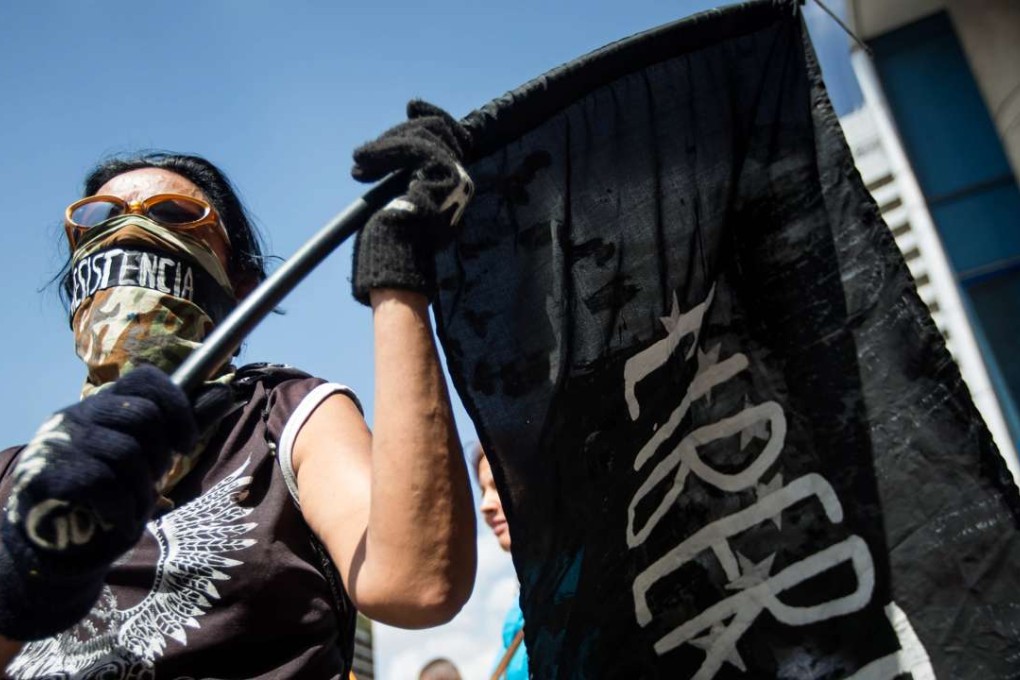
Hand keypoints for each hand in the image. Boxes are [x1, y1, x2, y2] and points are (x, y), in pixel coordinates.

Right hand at [0, 365, 197, 639]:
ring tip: (136, 502)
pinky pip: (102, 483)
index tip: (186, 442)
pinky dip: (123, 508)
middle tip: (154, 479)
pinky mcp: (46, 476)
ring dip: (143, 488)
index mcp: (104, 404)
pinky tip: (124, 522)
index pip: (147, 380)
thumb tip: (226, 393)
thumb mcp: (153, 455)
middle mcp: (77, 416)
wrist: (63, 545)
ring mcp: (57, 444)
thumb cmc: (114, 492)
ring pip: (125, 452)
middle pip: (142, 416)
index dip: (178, 406)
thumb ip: (186, 424)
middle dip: (161, 455)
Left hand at [350, 100, 473, 304]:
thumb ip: (403, 174)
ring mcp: (455, 178)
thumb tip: (387, 151)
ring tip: (361, 160)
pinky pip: (416, 148)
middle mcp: (461, 180)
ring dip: (388, 143)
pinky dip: (386, 150)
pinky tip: (363, 161)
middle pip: (438, 130)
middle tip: (367, 154)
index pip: (452, 136)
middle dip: (399, 133)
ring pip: (426, 135)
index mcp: (453, 184)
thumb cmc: (391, 241)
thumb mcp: (397, 198)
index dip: (433, 116)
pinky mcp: (443, 178)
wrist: (394, 260)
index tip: (411, 106)